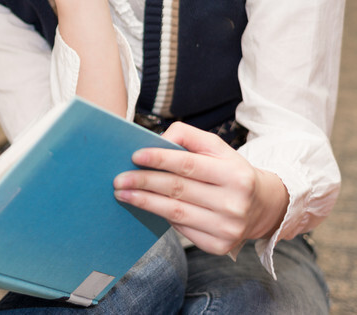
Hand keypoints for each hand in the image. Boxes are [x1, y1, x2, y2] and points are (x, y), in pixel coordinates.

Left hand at [112, 123, 288, 255]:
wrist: (263, 207)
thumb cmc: (230, 172)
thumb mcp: (218, 148)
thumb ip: (188, 136)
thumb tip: (156, 138)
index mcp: (235, 175)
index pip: (189, 165)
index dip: (159, 159)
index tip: (134, 156)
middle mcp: (234, 203)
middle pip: (178, 189)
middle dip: (143, 182)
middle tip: (118, 179)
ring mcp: (228, 228)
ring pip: (175, 212)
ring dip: (144, 202)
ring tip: (122, 194)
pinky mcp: (219, 246)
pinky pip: (182, 230)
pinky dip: (161, 217)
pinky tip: (146, 207)